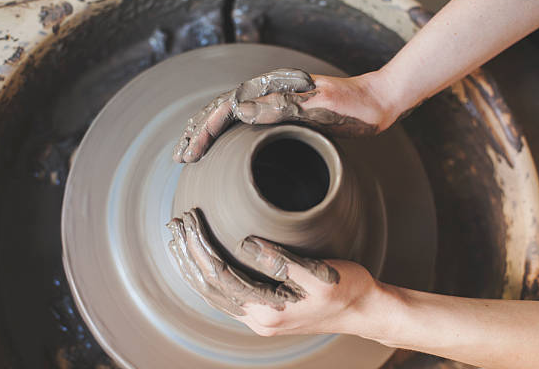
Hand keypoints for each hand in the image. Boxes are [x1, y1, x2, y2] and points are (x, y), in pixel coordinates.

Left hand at [167, 208, 377, 336]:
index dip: (201, 247)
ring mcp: (260, 318)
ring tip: (177, 242)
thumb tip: (245, 243)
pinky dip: (208, 276)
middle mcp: (258, 319)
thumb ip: (281, 261)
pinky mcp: (264, 311)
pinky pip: (225, 294)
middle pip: (209, 286)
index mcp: (268, 310)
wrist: (364, 310)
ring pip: (213, 293)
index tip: (189, 220)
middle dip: (189, 254)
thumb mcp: (319, 272)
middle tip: (174, 225)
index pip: (219, 275)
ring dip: (193, 266)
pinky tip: (202, 263)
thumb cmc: (346, 289)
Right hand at [172, 69, 398, 162]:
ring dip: (207, 133)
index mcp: (272, 88)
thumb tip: (240, 111)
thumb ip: (283, 107)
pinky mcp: (282, 114)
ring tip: (189, 152)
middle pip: (220, 110)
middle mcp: (268, 93)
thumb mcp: (322, 106)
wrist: (377, 103)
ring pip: (229, 117)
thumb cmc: (354, 106)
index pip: (225, 108)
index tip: (189, 154)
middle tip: (179, 157)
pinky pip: (245, 124)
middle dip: (197, 133)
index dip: (204, 131)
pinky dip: (227, 136)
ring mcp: (274, 103)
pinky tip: (222, 148)